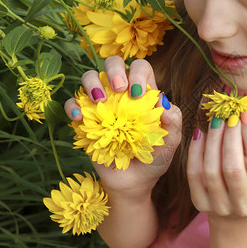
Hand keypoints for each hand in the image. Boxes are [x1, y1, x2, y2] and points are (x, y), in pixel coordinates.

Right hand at [64, 56, 181, 198]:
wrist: (134, 183)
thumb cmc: (154, 159)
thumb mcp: (170, 142)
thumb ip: (173, 122)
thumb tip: (163, 102)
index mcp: (144, 95)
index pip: (141, 68)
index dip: (138, 73)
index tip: (138, 93)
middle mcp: (121, 94)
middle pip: (113, 64)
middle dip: (114, 69)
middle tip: (119, 88)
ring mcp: (101, 105)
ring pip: (89, 77)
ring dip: (91, 82)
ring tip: (98, 99)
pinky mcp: (85, 120)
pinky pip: (72, 104)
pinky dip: (72, 106)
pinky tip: (78, 117)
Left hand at [187, 112, 246, 218]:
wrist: (235, 214)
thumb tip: (240, 114)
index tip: (245, 114)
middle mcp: (244, 204)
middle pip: (233, 167)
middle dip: (230, 136)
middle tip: (228, 116)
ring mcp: (221, 206)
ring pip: (211, 170)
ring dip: (212, 140)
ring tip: (215, 122)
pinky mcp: (201, 204)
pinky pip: (194, 174)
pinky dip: (195, 151)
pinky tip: (200, 134)